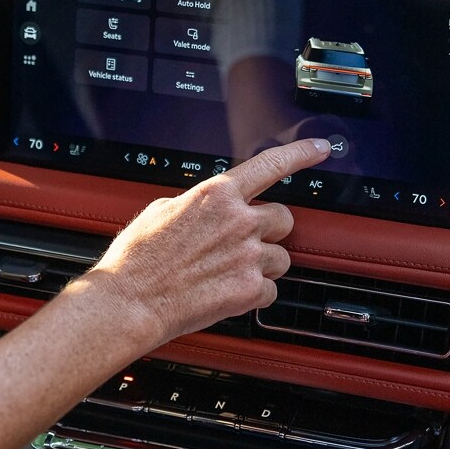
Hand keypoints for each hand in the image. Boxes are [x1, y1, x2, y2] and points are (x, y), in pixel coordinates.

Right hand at [90, 137, 330, 347]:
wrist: (130, 300)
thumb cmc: (137, 259)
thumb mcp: (163, 211)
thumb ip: (199, 204)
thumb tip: (211, 209)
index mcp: (216, 195)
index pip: (270, 164)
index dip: (301, 153)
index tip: (320, 148)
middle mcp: (238, 221)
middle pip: (284, 219)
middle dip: (269, 230)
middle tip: (245, 242)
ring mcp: (248, 255)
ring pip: (281, 258)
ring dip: (262, 265)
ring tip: (229, 274)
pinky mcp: (249, 289)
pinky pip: (271, 291)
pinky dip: (254, 295)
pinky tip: (227, 294)